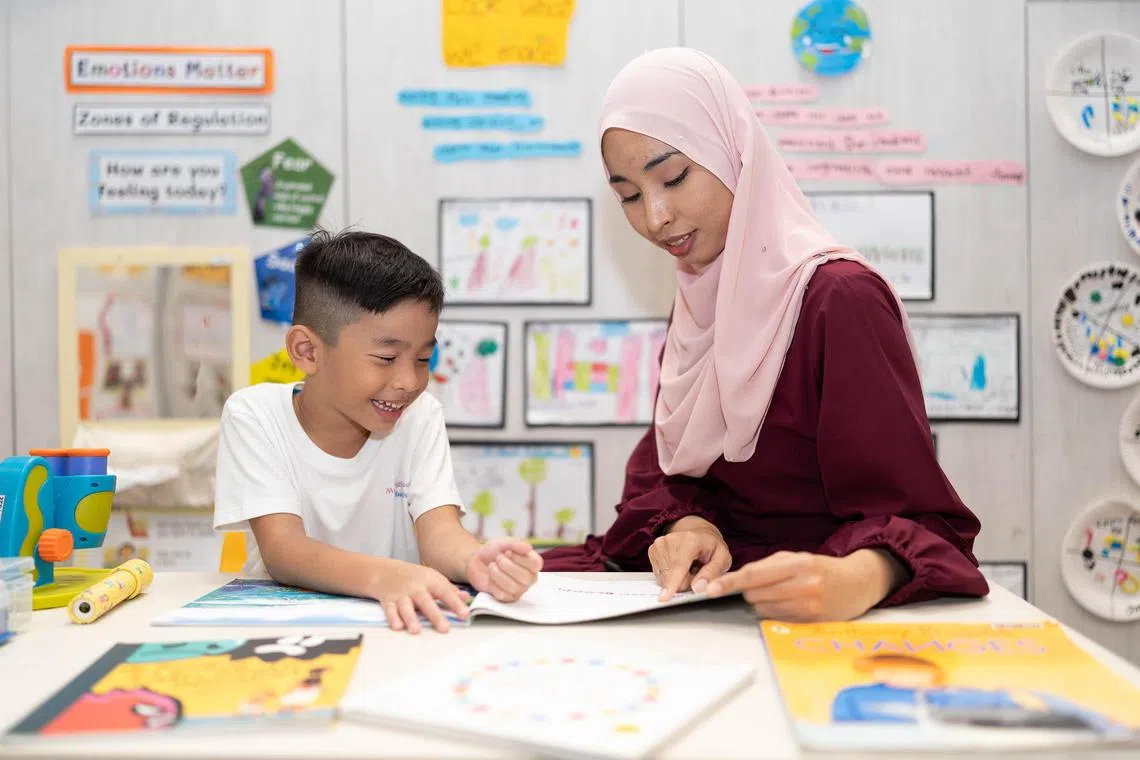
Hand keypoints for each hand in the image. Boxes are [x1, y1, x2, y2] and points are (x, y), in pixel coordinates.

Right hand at [367, 560, 470, 634]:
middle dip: (435, 615)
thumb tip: (466, 598)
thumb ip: (449, 590)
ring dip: (411, 618)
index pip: (445, 592)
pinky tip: (397, 626)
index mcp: (430, 581)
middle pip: (426, 601)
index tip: (465, 614)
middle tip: (444, 629)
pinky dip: (392, 618)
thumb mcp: (433, 579)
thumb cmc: (414, 577)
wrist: (385, 571)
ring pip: (406, 606)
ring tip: (416, 631)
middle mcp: (416, 588)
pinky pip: (390, 610)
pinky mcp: (388, 601)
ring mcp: (401, 594)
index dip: (455, 603)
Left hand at [467, 538, 542, 601]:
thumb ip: (516, 544)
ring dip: (497, 574)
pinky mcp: (507, 598)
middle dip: (506, 565)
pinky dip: (492, 583)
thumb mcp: (504, 543)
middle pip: (525, 577)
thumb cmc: (493, 552)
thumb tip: (529, 548)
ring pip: (513, 587)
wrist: (476, 562)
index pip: (536, 564)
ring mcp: (519, 590)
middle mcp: (529, 578)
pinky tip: (490, 578)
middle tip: (498, 558)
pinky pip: (502, 594)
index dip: (520, 558)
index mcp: (532, 564)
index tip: (508, 552)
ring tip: (492, 566)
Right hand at [649, 515, 731, 600]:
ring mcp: (659, 544)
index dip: (673, 583)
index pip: (679, 566)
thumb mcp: (722, 558)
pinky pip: (659, 575)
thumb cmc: (711, 547)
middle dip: (685, 581)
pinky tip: (678, 566)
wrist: (698, 533)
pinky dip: (670, 575)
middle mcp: (670, 539)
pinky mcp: (653, 550)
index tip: (664, 597)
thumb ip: (712, 573)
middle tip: (696, 570)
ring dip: (678, 579)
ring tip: (688, 567)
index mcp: (690, 540)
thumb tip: (698, 588)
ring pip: (664, 578)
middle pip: (672, 576)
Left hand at [705, 549, 904, 621]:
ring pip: (763, 609)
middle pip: (755, 594)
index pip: (754, 575)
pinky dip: (773, 612)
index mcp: (798, 565)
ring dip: (759, 603)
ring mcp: (808, 606)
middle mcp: (803, 586)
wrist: (857, 584)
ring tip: (777, 594)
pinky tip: (785, 604)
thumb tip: (739, 579)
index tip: (712, 588)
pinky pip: (776, 619)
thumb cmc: (822, 569)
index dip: (730, 582)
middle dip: (747, 592)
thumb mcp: (797, 558)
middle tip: (756, 587)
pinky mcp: (810, 622)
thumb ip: (768, 566)